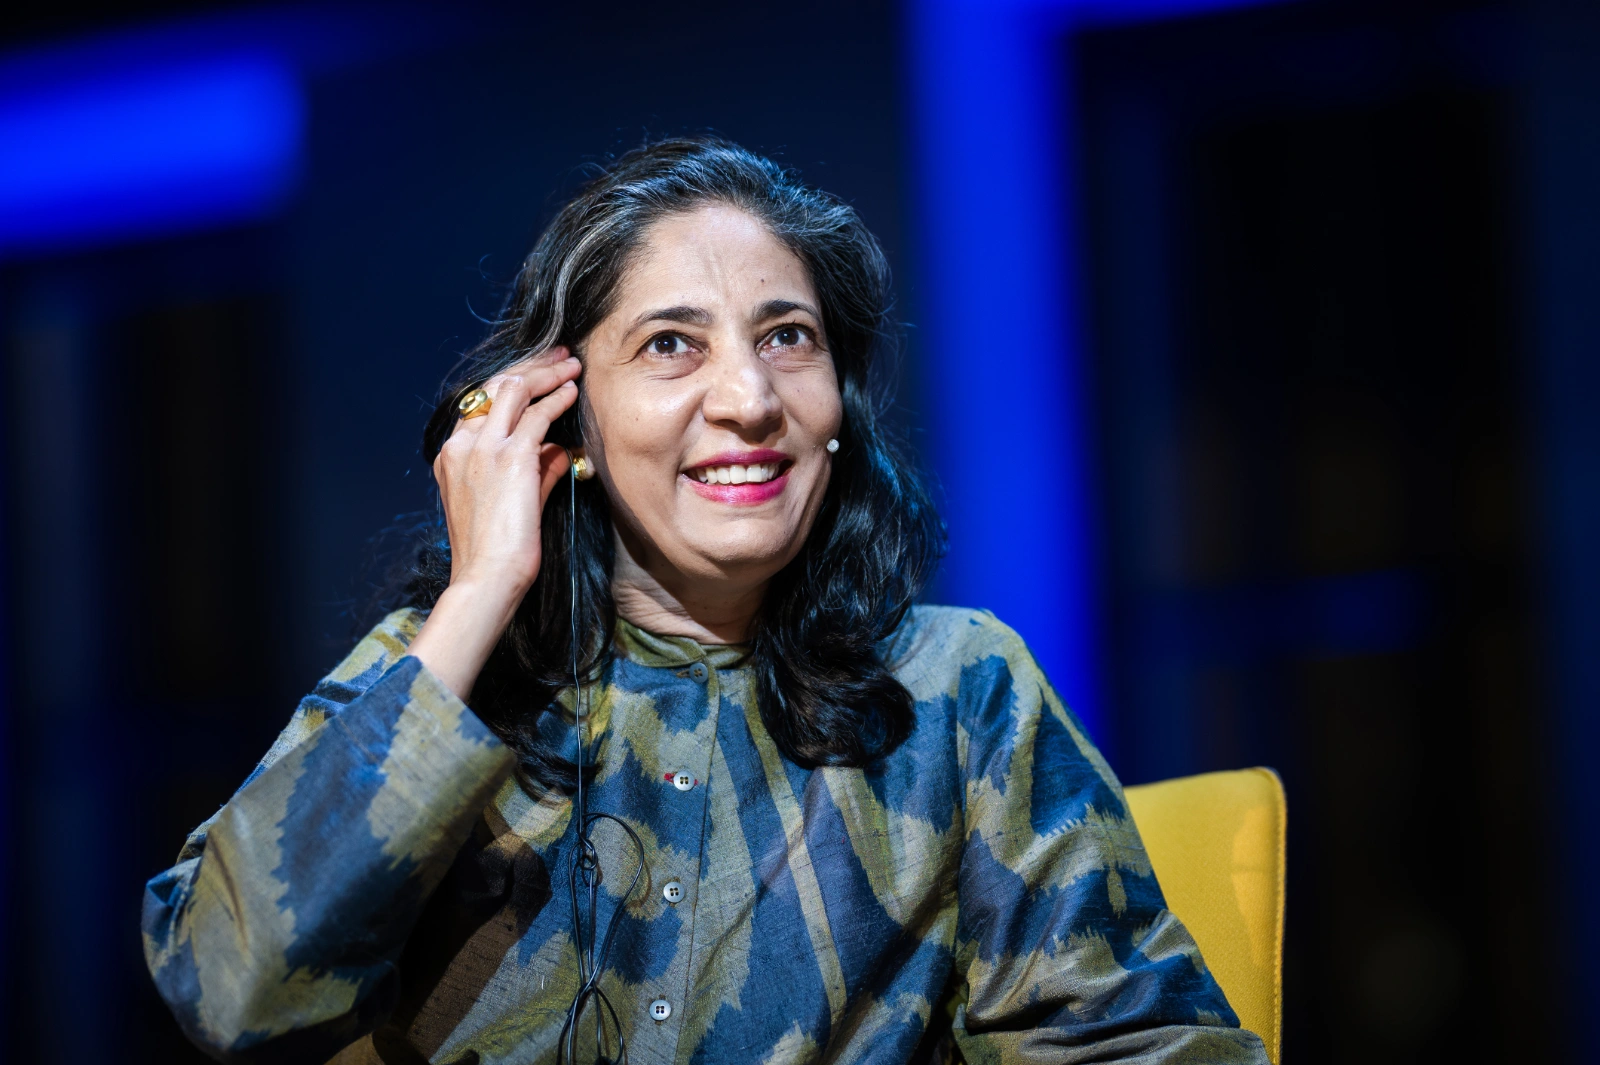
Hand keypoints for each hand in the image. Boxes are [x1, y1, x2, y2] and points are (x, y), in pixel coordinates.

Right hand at [408, 350, 581, 698]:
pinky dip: (556, 399)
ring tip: (572, 366)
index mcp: (452, 454)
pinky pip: (536, 416)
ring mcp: (482, 449)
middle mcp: (462, 445)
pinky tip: (572, 392)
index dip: (511, 381)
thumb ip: (535, 470)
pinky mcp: (510, 459)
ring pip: (514, 390)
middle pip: (494, 387)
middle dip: (530, 366)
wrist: (486, 578)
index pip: (481, 402)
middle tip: (558, 354)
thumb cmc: (497, 552)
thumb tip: (559, 447)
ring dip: (546, 373)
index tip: (537, 372)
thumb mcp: (512, 502)